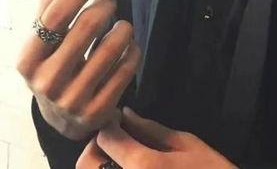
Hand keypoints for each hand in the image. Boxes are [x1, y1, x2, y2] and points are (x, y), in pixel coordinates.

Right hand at [15, 0, 141, 139]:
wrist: (63, 119)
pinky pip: (127, 68)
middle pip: (87, 25)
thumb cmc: (55, 65)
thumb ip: (51, 7)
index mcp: (28, 60)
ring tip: (122, 26)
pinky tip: (129, 46)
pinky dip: (133, 49)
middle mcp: (47, 82)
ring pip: (112, 45)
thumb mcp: (44, 41)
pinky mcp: (97, 111)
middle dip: (106, 4)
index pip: (56, 14)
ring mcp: (73, 99)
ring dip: (123, 27)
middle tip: (110, 2)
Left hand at [76, 106, 237, 167]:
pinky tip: (127, 168)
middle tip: (117, 140)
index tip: (117, 119)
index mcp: (143, 166)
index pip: (105, 138)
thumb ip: (152, 130)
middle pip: (87, 164)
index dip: (109, 124)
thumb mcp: (188, 144)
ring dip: (100, 164)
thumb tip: (125, 114)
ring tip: (121, 157)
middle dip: (98, 147)